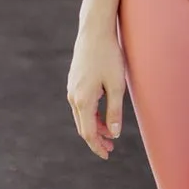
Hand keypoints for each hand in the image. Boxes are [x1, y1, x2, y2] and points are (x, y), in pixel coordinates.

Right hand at [66, 25, 126, 160]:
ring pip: (81, 116)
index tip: (107, 155)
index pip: (89, 132)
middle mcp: (73, 97)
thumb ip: (115, 110)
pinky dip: (91, 115)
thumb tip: (113, 134)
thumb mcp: (116, 85)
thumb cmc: (109, 56)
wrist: (94, 32)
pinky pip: (81, 105)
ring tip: (109, 133)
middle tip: (110, 149)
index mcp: (83, 100)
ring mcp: (72, 89)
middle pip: (83, 127)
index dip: (97, 146)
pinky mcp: (74, 82)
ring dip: (94, 127)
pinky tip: (102, 114)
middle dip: (96, 139)